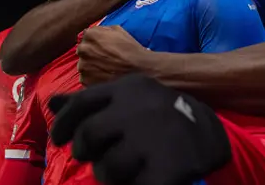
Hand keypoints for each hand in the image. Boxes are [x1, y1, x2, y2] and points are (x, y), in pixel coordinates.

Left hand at [49, 74, 231, 184]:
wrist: (212, 134)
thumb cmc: (161, 116)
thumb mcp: (129, 98)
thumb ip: (91, 102)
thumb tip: (52, 102)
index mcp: (128, 89)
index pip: (81, 103)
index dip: (64, 124)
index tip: (59, 140)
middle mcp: (137, 109)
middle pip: (88, 135)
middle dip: (84, 151)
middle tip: (95, 158)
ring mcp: (152, 138)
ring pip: (106, 168)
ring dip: (109, 175)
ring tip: (126, 170)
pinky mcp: (168, 168)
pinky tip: (141, 180)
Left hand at [77, 25, 151, 85]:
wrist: (138, 67)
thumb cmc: (129, 47)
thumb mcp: (117, 29)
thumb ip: (101, 29)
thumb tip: (95, 32)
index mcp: (89, 34)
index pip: (86, 36)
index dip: (95, 41)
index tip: (102, 46)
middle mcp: (82, 49)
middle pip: (83, 50)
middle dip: (91, 53)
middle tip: (104, 58)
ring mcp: (82, 65)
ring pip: (83, 64)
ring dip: (91, 65)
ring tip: (104, 68)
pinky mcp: (85, 80)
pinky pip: (85, 77)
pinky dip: (92, 77)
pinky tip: (103, 76)